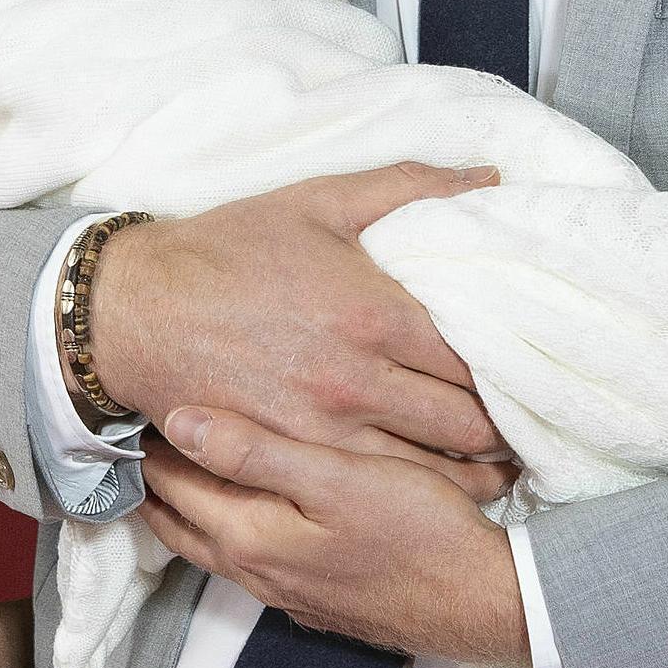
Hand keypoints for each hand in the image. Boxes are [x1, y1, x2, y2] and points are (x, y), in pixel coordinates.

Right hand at [88, 162, 506, 458]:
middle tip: (526, 424)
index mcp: (374, 312)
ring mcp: (326, 429)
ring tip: (501, 464)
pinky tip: (440, 488)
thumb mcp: (317, 201)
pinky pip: (378, 488)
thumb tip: (488, 176)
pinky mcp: (294, 459)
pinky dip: (419, 491)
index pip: (475, 357)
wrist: (136, 309)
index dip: (514, 369)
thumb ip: (409, 186)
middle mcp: (358, 380)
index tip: (531, 370)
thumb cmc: (228, 249)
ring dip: (475, 470)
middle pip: (466, 422)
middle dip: (504, 427)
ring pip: (432, 469)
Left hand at [142, 409, 529, 663]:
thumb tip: (178, 420)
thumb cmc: (416, 530)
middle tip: (136, 428)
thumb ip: (255, 451)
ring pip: (212, 540)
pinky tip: (243, 500)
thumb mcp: (336, 477)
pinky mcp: (316, 596)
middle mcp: (256, 571)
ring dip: (188, 502)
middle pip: (181, 521)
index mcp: (250, 538)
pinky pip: (248, 554)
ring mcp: (286, 590)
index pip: (174, 485)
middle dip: (154, 478)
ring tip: (177, 457)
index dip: (149, 443)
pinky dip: (226, 522)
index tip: (131, 400)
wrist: (484, 604)